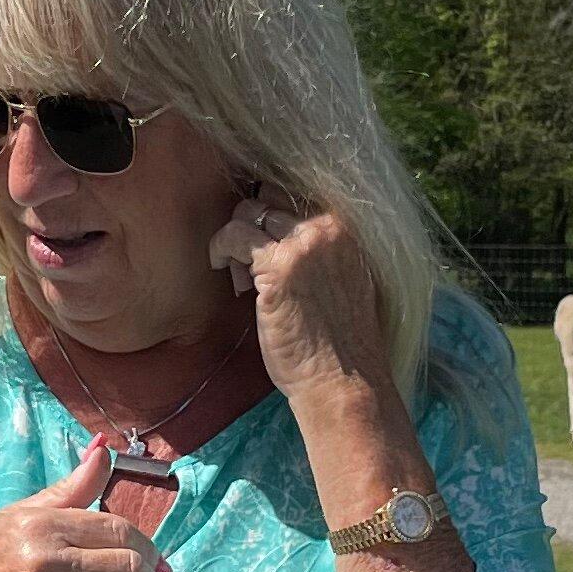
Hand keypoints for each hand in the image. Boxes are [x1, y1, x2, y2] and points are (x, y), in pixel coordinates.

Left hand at [211, 196, 393, 406]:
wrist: (344, 381)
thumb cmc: (341, 340)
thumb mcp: (342, 276)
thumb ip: (319, 246)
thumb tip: (275, 224)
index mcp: (350, 226)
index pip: (298, 190)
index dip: (273, 209)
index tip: (263, 236)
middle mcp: (331, 226)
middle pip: (272, 193)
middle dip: (254, 220)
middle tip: (250, 258)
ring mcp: (306, 244)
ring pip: (251, 210)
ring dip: (236, 237)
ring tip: (241, 274)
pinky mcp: (279, 266)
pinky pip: (235, 235)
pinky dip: (222, 249)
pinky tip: (227, 273)